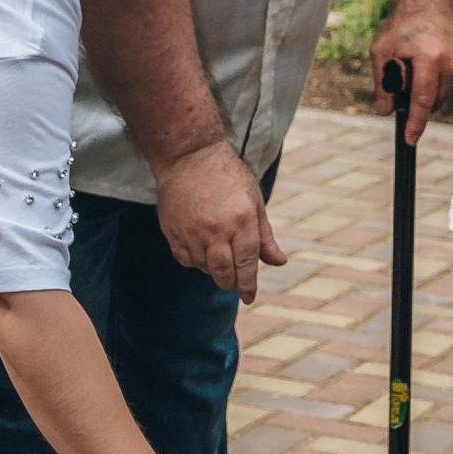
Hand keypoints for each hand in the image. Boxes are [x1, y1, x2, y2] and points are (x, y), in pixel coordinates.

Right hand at [154, 139, 285, 301]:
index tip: (249, 297)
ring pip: (204, 268)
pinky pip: (185, 259)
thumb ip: (265, 236)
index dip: (248, 285)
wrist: (189, 155)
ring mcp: (192, 231)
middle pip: (223, 273)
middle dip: (231, 284)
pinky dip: (195, 262)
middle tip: (235, 285)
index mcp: (242, 220)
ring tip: (219, 258)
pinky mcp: (173, 230)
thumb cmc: (228, 176)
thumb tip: (279, 262)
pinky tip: (201, 251)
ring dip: (213, 271)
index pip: (247, 264)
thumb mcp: (255, 202)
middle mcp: (217, 229)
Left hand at [371, 2, 452, 144]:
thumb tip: (386, 111)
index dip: (415, 123)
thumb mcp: (382, 50)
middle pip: (432, 104)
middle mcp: (452, 64)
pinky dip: (439, 89)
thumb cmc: (405, 25)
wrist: (436, 4)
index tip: (409, 140)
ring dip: (428, 97)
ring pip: (443, 101)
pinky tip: (432, 69)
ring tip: (419, 71)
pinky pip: (452, 92)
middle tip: (404, 83)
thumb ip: (382, 83)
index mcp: (430, 58)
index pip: (423, 101)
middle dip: (416, 104)